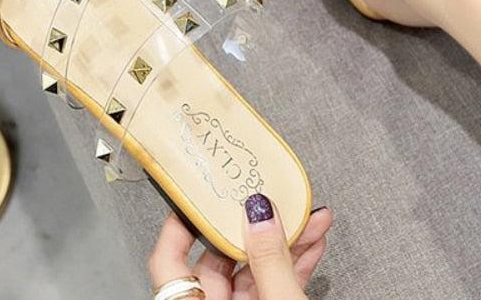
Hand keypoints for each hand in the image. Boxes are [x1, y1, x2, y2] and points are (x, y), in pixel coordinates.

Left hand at [148, 196, 331, 299]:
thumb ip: (271, 261)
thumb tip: (261, 214)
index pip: (168, 257)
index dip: (182, 221)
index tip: (198, 194)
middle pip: (219, 259)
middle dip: (252, 225)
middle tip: (268, 199)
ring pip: (253, 271)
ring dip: (282, 241)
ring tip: (307, 217)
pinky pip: (272, 286)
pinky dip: (292, 265)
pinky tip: (312, 243)